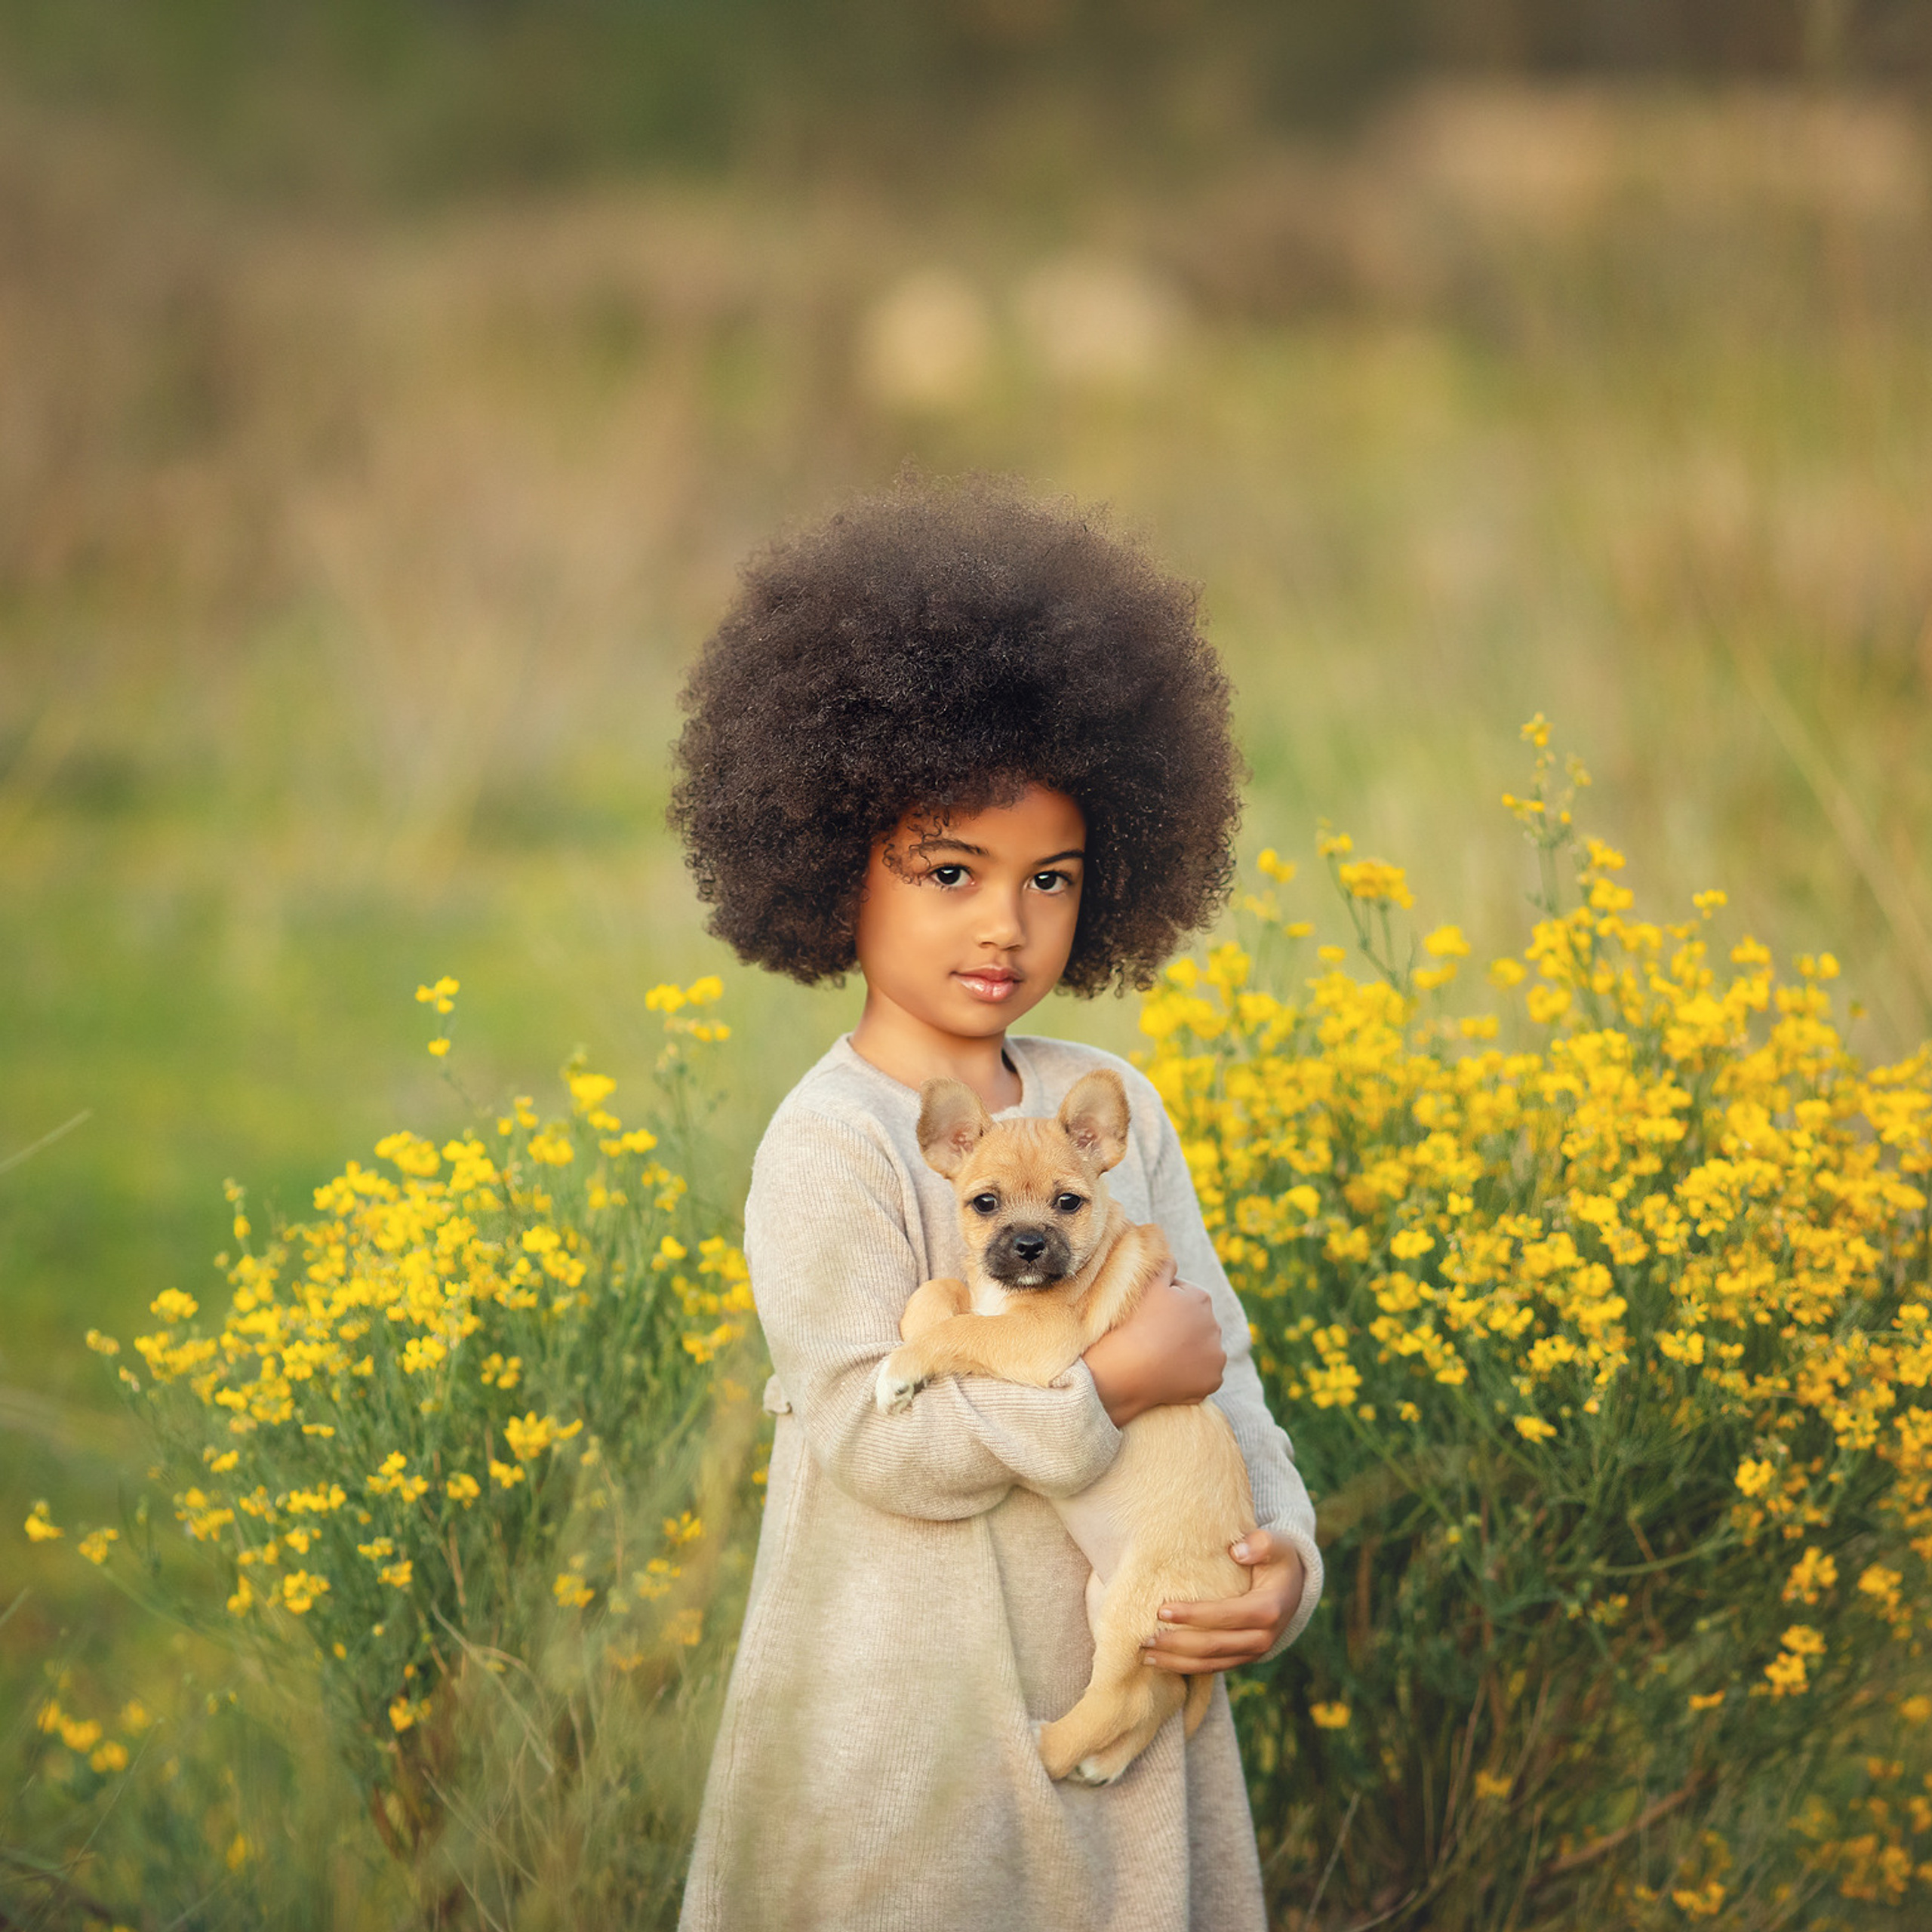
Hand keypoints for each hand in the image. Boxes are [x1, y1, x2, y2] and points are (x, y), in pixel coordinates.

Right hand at [1083, 1267, 1224, 1428]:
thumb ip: (1163, 1266)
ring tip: (1161, 1357)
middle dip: (1180, 1328)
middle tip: (1152, 1337)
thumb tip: (1173, 1259)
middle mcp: (1215, 1324)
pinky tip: (1171, 1374)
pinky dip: (1192, 1375)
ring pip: (1203, 1350)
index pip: (1184, 1297)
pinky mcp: (1212, 1380)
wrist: (1126, 1369)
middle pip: (1196, 1324)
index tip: (1147, 1315)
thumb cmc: (1133, 1323)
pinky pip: (1204, 1375)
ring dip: (1189, 1352)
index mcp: (1200, 1298)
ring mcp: (1216, 1354)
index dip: (1163, 1305)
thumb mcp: (1146, 1284)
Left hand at [1141, 1529, 1305, 1674]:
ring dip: (1176, 1662)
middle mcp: (1262, 1638)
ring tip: (1145, 1654)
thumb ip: (1261, 1544)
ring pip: (1210, 1663)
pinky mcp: (1242, 1658)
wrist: (1293, 1586)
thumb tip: (1237, 1551)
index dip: (1194, 1615)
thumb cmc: (1277, 1559)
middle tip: (1145, 1636)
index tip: (1163, 1609)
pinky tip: (1161, 1661)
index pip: (1226, 1616)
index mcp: (1268, 1610)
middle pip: (1214, 1646)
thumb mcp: (1276, 1545)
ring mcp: (1252, 1652)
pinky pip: (1212, 1667)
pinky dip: (1186, 1667)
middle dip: (1177, 1643)